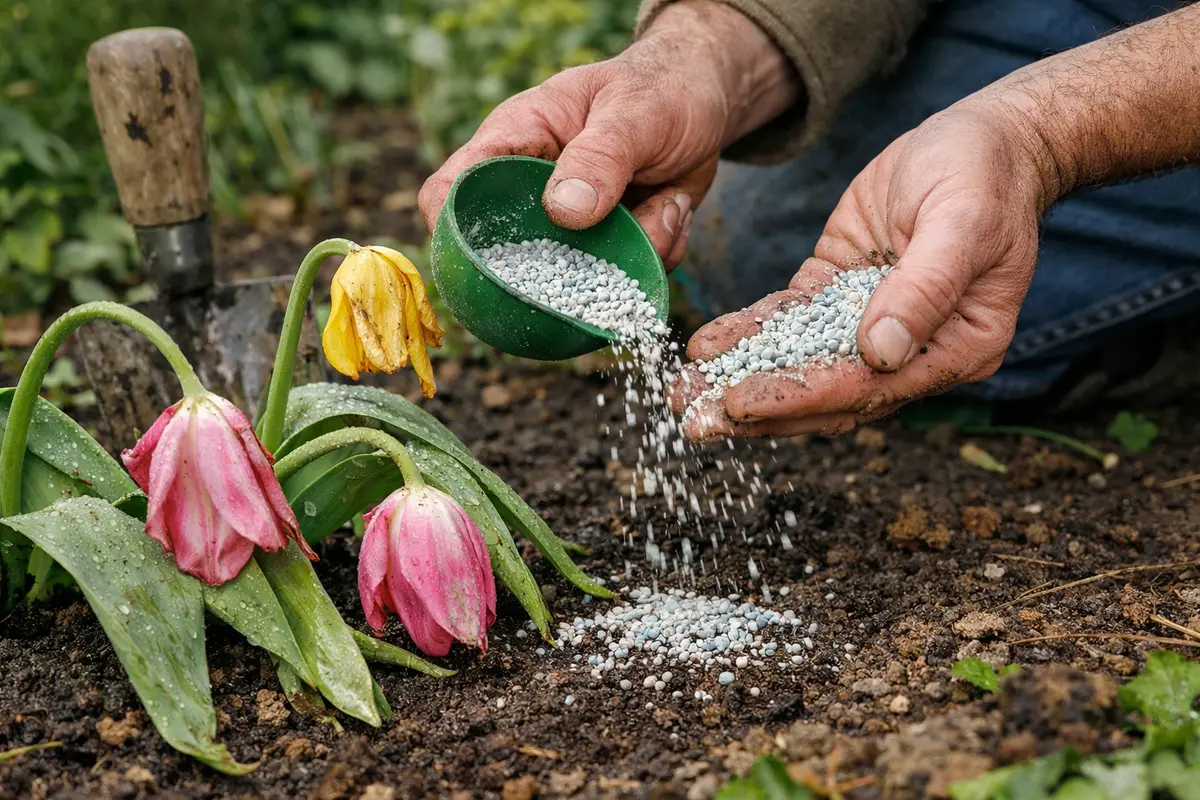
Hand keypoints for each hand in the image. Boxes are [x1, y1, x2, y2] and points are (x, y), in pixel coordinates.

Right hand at [417, 0, 798, 270]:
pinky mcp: (611, 246)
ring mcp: (573, 224)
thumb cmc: (660, 89)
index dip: (450, 230)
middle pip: (511, 255)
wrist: (706, 99)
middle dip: (567, 266)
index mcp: (516, 141)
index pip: (452, 188)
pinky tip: (674, 206)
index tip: (482, 264)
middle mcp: (534, 189)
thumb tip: (562, 211)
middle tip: (615, 245)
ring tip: (667, 199)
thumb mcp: (634, 113)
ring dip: (636, 250)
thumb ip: (600, 157)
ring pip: (583, 276)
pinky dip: (660, 250)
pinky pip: (627, 277)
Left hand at [669, 103, 1048, 439]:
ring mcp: (871, 323)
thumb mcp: (962, 222)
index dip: (802, 395)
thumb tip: (881, 353)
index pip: (868, 386)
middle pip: (827, 391)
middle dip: (758, 408)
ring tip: (683, 396)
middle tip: (695, 421)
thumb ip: (924, 288)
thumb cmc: (985, 176)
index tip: (742, 404)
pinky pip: (789, 321)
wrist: (983, 137)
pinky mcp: (840, 292)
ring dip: (741, 379)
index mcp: (957, 349)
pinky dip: (748, 333)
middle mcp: (913, 350)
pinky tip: (706, 345)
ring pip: (800, 363)